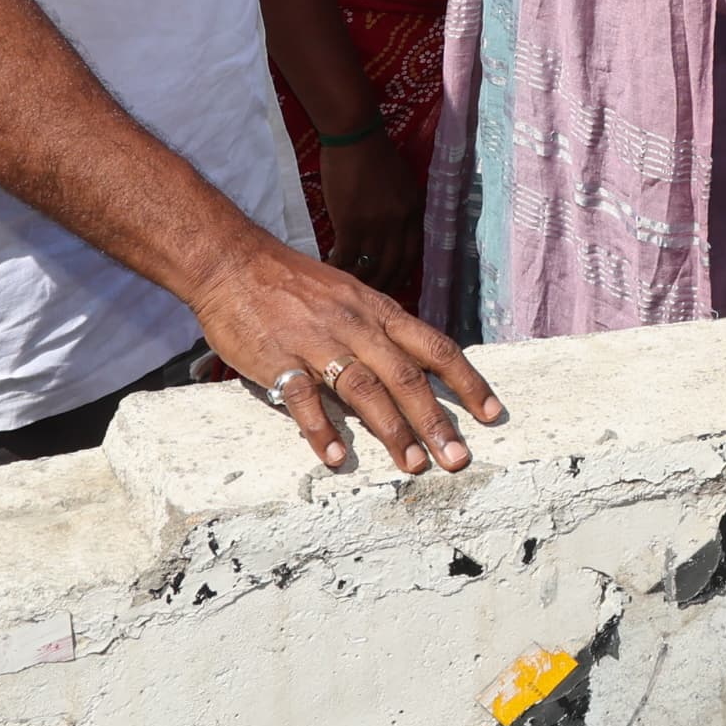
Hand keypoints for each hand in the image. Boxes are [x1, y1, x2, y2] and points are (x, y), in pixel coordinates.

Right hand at [193, 243, 501, 476]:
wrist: (233, 261)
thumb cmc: (294, 284)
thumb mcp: (351, 296)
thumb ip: (382, 330)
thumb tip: (417, 367)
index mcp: (377, 311)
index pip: (435, 347)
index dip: (467, 382)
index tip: (492, 414)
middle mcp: (355, 325)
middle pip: (405, 375)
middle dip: (435, 419)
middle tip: (457, 458)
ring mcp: (316, 341)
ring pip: (363, 387)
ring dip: (391, 429)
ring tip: (411, 465)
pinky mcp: (277, 357)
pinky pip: (302, 396)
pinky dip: (319, 427)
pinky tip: (334, 456)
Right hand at [317, 128, 425, 300]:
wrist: (355, 137)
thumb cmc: (376, 154)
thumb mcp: (403, 182)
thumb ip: (403, 208)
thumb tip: (396, 231)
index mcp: (414, 212)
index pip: (413, 253)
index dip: (403, 273)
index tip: (394, 284)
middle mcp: (399, 223)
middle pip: (395, 266)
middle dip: (383, 285)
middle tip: (370, 296)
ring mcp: (376, 226)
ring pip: (371, 267)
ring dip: (361, 282)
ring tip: (349, 289)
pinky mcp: (351, 225)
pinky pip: (347, 258)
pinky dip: (339, 269)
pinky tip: (330, 273)